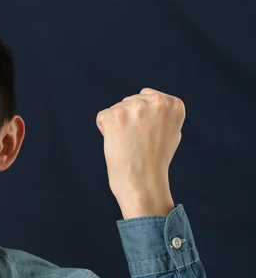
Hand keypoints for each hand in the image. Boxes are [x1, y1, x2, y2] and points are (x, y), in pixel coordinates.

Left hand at [96, 88, 185, 218]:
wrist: (143, 182)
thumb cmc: (155, 161)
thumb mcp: (171, 132)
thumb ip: (162, 113)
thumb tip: (149, 97)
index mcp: (174, 104)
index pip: (147, 96)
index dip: (143, 119)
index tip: (149, 135)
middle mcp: (157, 101)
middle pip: (130, 101)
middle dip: (130, 120)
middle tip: (138, 142)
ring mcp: (136, 107)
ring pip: (116, 109)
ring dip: (117, 125)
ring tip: (129, 144)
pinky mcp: (115, 115)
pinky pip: (102, 118)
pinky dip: (105, 130)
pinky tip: (117, 143)